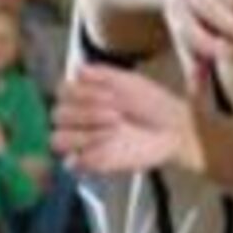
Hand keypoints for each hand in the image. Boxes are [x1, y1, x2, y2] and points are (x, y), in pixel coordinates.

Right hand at [54, 64, 197, 175]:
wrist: (174, 129)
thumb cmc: (154, 104)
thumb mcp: (129, 81)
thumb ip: (102, 74)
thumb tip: (79, 69)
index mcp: (85, 95)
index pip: (61, 92)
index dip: (81, 92)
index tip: (109, 93)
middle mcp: (81, 118)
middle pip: (58, 115)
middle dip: (87, 112)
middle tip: (116, 114)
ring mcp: (84, 141)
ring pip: (58, 139)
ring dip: (83, 133)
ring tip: (114, 129)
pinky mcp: (92, 162)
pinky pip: (72, 162)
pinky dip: (85, 153)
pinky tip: (108, 145)